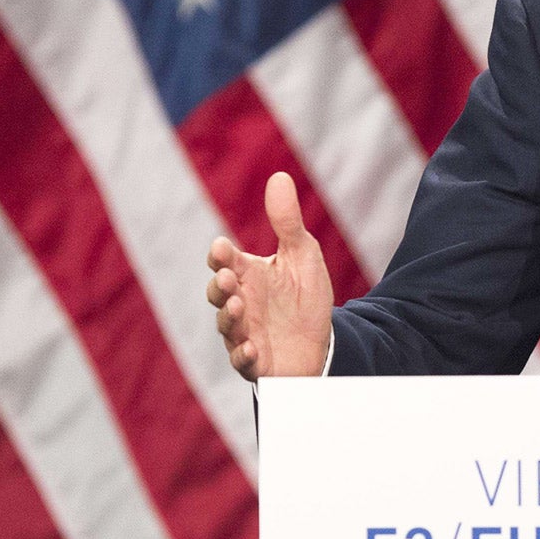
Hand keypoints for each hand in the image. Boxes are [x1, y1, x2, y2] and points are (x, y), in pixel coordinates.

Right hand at [205, 172, 334, 380]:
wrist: (321, 343)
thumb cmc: (304, 298)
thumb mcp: (302, 256)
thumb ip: (288, 222)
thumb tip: (279, 176)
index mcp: (248, 274)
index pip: (224, 261)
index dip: (220, 256)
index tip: (222, 249)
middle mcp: (240, 302)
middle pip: (218, 293)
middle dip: (219, 286)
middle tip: (227, 279)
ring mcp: (244, 333)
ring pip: (226, 326)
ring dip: (228, 317)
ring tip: (238, 307)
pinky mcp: (255, 362)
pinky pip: (241, 361)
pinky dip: (242, 355)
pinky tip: (251, 348)